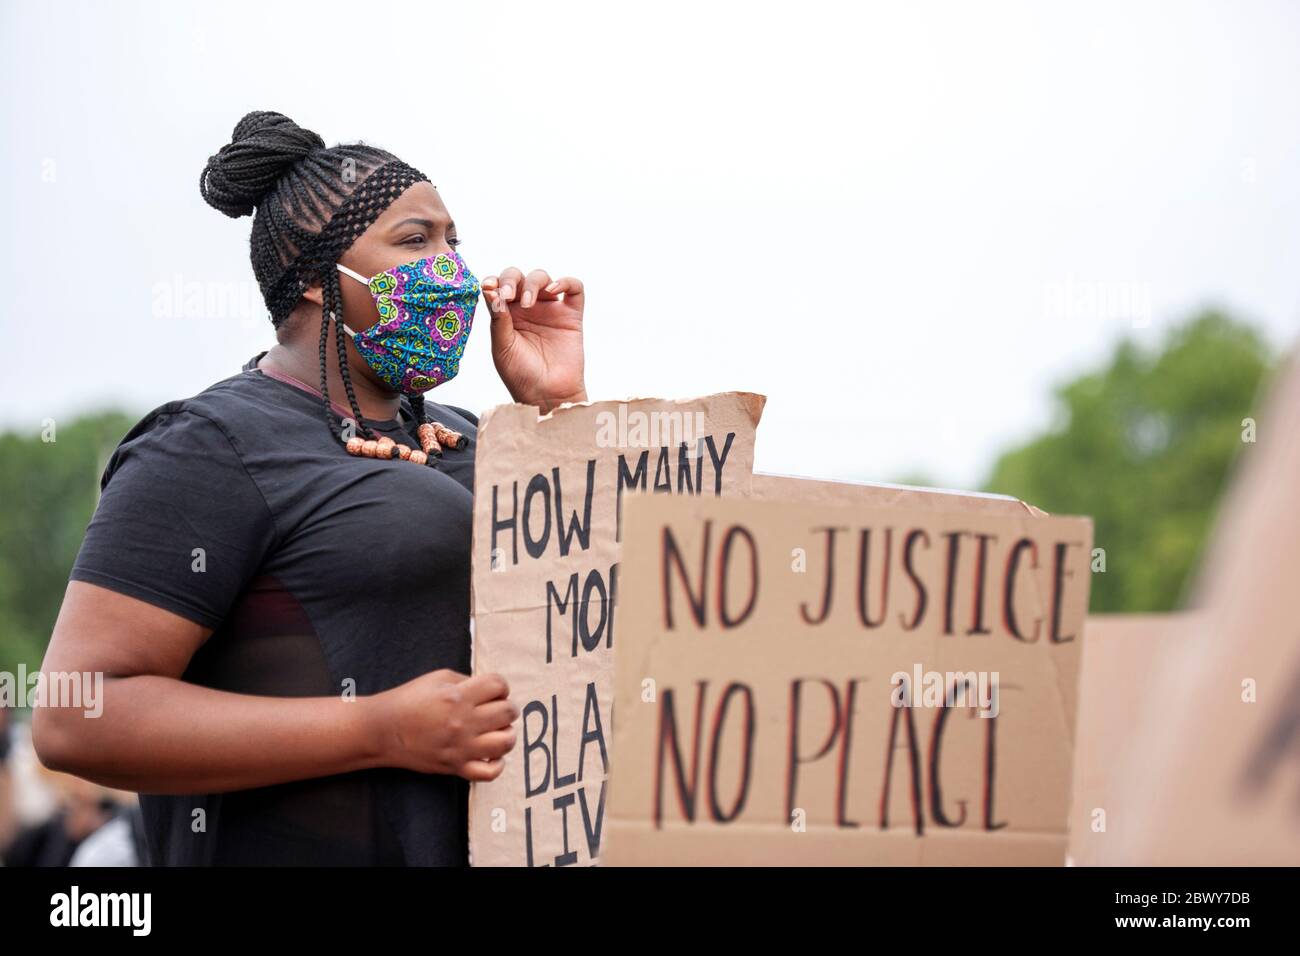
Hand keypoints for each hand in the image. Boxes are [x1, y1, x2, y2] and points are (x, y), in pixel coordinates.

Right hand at [375, 669, 517, 780]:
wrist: (383, 730)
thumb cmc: (408, 700)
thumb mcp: (437, 678)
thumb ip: (466, 681)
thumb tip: (491, 689)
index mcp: (458, 696)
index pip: (499, 686)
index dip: (501, 686)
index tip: (494, 690)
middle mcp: (463, 722)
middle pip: (507, 712)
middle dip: (507, 707)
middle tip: (497, 708)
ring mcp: (461, 747)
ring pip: (505, 742)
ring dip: (507, 734)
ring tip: (498, 730)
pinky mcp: (455, 767)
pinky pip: (489, 773)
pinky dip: (497, 764)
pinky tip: (491, 754)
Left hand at [482, 267, 586, 413]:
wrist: (548, 395)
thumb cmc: (521, 376)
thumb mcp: (502, 348)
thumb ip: (498, 319)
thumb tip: (490, 290)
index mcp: (506, 315)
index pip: (498, 286)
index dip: (494, 281)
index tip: (490, 288)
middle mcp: (527, 309)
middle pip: (518, 277)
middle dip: (511, 280)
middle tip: (508, 295)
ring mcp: (549, 310)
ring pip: (542, 278)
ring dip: (533, 283)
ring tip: (527, 303)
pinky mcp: (571, 315)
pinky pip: (574, 288)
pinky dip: (565, 282)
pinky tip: (553, 290)